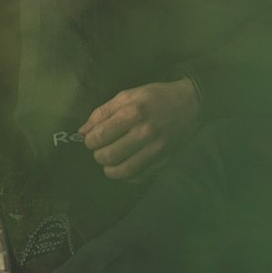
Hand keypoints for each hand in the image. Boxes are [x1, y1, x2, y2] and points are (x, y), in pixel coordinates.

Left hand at [80, 79, 200, 180]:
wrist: (190, 104)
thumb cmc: (155, 97)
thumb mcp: (128, 95)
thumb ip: (103, 112)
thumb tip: (82, 132)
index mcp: (133, 112)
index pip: (100, 136)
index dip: (90, 141)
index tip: (90, 139)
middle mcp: (145, 133)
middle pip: (109, 156)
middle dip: (98, 155)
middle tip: (99, 150)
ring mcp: (156, 150)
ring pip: (123, 171)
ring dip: (109, 169)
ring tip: (108, 161)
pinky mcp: (163, 161)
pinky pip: (138, 177)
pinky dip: (126, 176)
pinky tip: (124, 166)